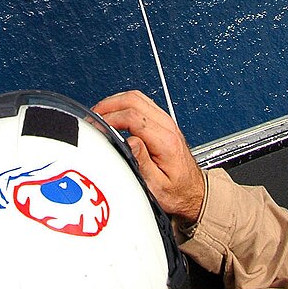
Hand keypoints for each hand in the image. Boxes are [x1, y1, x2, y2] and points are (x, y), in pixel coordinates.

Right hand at [92, 90, 205, 222]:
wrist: (194, 191)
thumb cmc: (177, 192)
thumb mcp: (157, 186)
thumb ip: (142, 163)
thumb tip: (128, 142)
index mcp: (166, 141)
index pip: (133, 116)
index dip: (110, 118)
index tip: (97, 126)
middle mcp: (168, 126)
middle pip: (134, 99)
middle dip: (109, 105)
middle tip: (93, 117)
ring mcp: (167, 121)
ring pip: (137, 97)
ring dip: (115, 102)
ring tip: (100, 114)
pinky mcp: (163, 121)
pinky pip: (141, 102)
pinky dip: (123, 104)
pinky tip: (114, 114)